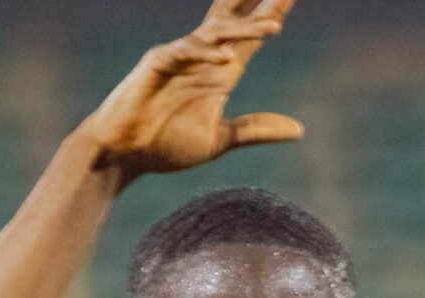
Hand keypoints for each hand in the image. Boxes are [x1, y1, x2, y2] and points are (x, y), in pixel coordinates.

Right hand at [77, 0, 300, 183]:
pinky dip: (205, 54)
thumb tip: (299, 129)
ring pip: (214, 34)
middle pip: (232, 21)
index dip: (269, 15)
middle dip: (257, 5)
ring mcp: (177, 57)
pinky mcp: (156, 66)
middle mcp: (200, 57)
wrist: (125, 155)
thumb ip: (256, 130)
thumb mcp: (220, 140)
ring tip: (273, 28)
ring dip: (243, 29)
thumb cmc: (165, 144)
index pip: (249, 37)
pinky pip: (183, 53)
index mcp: (217, 71)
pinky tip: (227, 59)